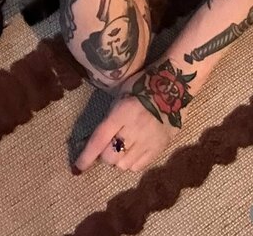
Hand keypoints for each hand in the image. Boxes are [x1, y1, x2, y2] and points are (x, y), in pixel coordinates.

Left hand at [73, 61, 187, 173]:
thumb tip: (98, 140)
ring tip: (125, 145)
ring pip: (123, 164)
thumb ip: (111, 116)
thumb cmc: (144, 84)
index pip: (100, 139)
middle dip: (105, 153)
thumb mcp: (122, 93)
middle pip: (110, 156)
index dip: (87, 156)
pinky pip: (139, 166)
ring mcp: (149, 139)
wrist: (175, 83)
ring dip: (119, 158)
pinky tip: (136, 149)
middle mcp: (135, 128)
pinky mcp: (161, 146)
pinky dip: (132, 162)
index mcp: (123, 111)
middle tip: (110, 143)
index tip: (78, 167)